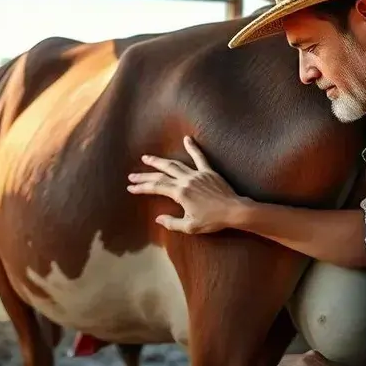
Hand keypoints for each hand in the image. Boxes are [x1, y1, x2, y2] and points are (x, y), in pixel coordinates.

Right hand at [127, 136, 245, 233]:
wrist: (233, 211)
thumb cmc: (212, 220)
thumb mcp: (189, 226)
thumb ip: (172, 223)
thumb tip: (158, 219)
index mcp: (180, 193)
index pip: (156, 187)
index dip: (142, 187)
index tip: (131, 187)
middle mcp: (186, 180)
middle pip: (161, 175)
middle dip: (145, 175)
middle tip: (132, 175)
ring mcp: (197, 174)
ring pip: (175, 164)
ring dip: (160, 161)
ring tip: (147, 158)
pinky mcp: (208, 171)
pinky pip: (200, 157)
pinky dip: (193, 147)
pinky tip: (187, 139)